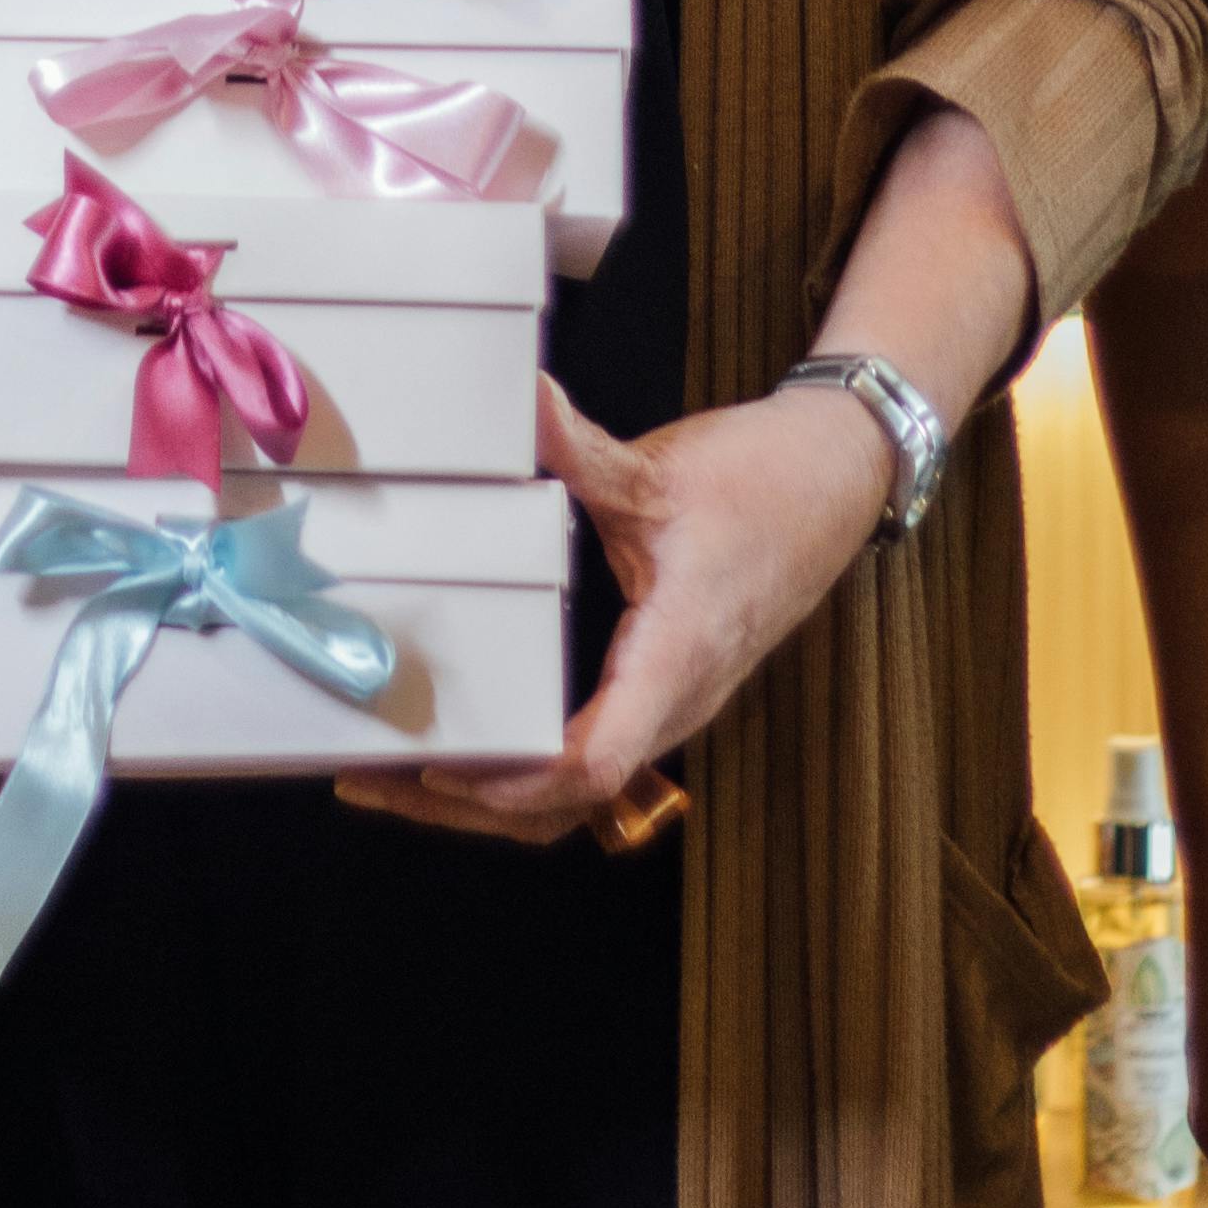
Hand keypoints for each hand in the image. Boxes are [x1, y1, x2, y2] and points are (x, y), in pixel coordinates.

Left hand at [337, 370, 889, 847]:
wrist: (837, 482)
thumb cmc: (762, 482)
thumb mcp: (658, 469)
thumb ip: (579, 448)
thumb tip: (522, 400)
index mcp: (676, 654)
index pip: (596, 761)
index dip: (513, 782)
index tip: (434, 769)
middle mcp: (676, 700)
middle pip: (569, 801)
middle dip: (467, 807)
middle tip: (370, 782)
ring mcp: (673, 704)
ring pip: (581, 795)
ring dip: (492, 799)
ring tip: (398, 778)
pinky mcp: (665, 691)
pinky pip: (594, 759)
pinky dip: (527, 771)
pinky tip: (471, 743)